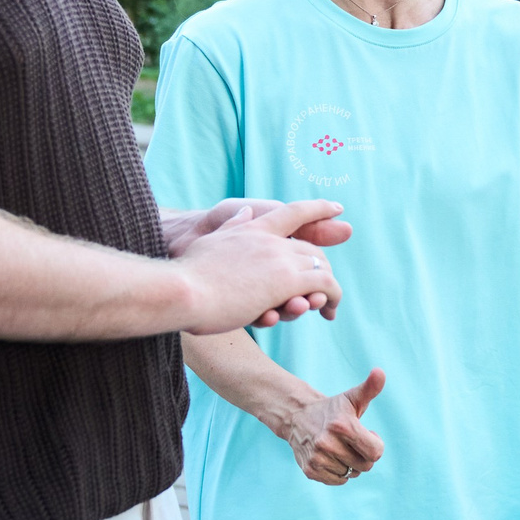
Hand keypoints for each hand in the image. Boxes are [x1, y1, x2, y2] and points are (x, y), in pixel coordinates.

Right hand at [173, 200, 344, 331]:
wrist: (182, 290)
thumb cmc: (188, 272)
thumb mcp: (211, 242)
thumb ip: (232, 227)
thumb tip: (247, 212)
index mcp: (253, 227)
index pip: (293, 212)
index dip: (318, 209)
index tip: (338, 208)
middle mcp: (272, 241)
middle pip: (312, 249)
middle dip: (322, 267)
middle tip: (324, 288)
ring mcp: (281, 260)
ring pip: (322, 269)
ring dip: (328, 288)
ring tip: (328, 305)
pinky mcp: (287, 284)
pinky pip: (323, 288)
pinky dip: (331, 299)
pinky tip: (330, 311)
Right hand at [280, 368, 385, 484]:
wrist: (297, 416)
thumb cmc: (332, 408)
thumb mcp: (352, 397)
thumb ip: (370, 387)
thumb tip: (381, 372)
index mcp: (342, 426)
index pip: (375, 452)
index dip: (376, 444)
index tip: (368, 434)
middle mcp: (327, 443)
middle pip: (364, 466)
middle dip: (363, 455)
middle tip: (352, 442)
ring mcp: (317, 458)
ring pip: (351, 474)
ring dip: (350, 464)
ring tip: (339, 448)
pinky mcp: (310, 470)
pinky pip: (338, 480)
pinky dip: (338, 472)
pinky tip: (331, 457)